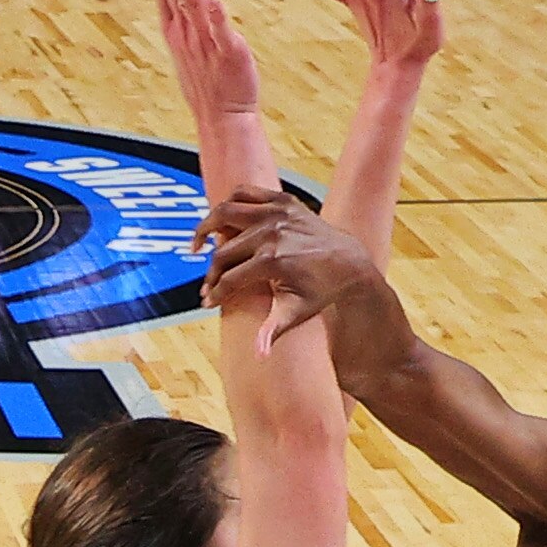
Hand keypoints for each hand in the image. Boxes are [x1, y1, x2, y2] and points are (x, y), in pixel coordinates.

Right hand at [142, 0, 261, 120]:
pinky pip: (222, 33)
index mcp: (178, 33)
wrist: (223, 120)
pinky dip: (217, 17)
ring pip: (191, 7)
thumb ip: (189, 23)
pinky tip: (212, 0)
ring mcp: (207, 44)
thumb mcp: (191, 51)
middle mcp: (188, 35)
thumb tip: (191, 0)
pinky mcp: (230, 54)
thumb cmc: (209, 87)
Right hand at [200, 185, 380, 347]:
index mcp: (272, 261)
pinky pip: (243, 192)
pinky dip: (229, 203)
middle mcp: (271, 233)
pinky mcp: (281, 199)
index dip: (215, 293)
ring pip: (224, 213)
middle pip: (223, 251)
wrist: (348, 261)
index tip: (207, 302)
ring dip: (205, 227)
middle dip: (210, 272)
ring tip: (198, 245)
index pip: (229, 279)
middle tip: (207, 285)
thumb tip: (259, 354)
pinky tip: (222, 221)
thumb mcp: (297, 312)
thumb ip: (273, 329)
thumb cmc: (320, 290)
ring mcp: (276, 212)